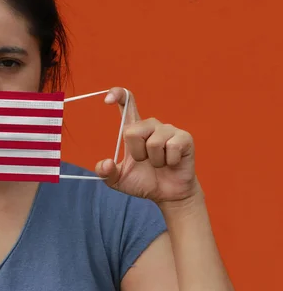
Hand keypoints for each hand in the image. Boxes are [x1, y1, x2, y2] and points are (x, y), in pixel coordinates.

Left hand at [95, 87, 200, 203]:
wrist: (167, 195)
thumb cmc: (143, 182)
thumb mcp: (117, 180)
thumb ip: (105, 172)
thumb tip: (106, 164)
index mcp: (135, 130)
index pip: (127, 104)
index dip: (118, 95)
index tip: (108, 99)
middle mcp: (151, 125)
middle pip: (132, 131)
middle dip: (136, 154)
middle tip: (145, 162)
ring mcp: (169, 130)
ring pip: (153, 142)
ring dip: (154, 160)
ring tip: (160, 164)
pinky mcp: (184, 138)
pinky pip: (171, 147)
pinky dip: (169, 161)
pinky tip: (172, 163)